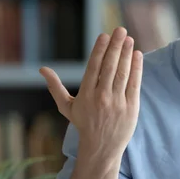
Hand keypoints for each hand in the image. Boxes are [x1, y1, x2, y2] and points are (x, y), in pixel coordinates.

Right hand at [40, 27, 142, 158]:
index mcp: (85, 95)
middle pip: (109, 67)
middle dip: (115, 47)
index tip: (104, 35)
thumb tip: (42, 69)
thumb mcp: (67, 107)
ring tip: (129, 39)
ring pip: (122, 73)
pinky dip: (136, 68)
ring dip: (126, 54)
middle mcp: (101, 97)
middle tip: (120, 30)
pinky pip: (134, 84)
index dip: (99, 50)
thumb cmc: (84, 124)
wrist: (101, 148)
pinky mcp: (131, 108)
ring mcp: (117, 103)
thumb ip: (55, 87)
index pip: (93, 67)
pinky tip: (137, 55)